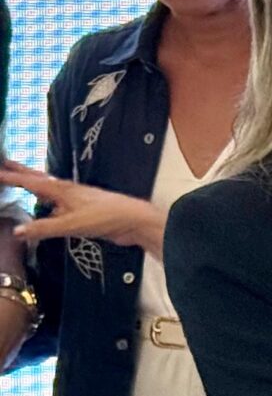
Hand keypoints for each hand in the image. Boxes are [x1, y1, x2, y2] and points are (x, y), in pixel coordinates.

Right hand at [0, 162, 166, 254]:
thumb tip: (16, 231)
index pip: (29, 181)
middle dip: (21, 171)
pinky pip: (58, 204)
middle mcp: (67, 191)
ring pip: (48, 191)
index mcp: (61, 190)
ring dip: (33, 185)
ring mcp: (75, 200)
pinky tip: (46, 209)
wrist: (135, 221)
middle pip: (39, 179)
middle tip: (5, 164)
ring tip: (21, 182)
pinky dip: (47, 203)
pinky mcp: (83, 211)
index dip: (11, 177)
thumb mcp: (71, 224)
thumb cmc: (105, 218)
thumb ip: (43, 228)